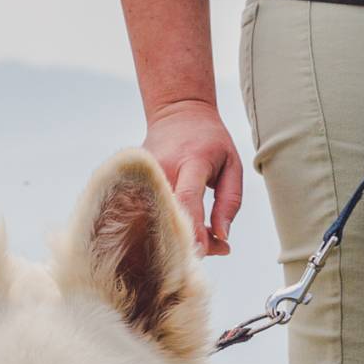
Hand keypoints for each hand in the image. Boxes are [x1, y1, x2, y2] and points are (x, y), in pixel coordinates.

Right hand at [144, 100, 241, 255]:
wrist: (177, 112)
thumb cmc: (209, 141)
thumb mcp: (232, 164)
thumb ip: (230, 201)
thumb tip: (223, 237)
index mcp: (191, 160)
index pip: (188, 199)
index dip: (194, 229)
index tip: (203, 250)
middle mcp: (162, 168)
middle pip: (169, 215)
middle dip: (189, 240)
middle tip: (215, 246)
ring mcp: (143, 176)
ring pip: (155, 219)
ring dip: (176, 236)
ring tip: (202, 235)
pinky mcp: (132, 182)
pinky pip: (146, 214)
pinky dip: (164, 227)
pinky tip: (182, 227)